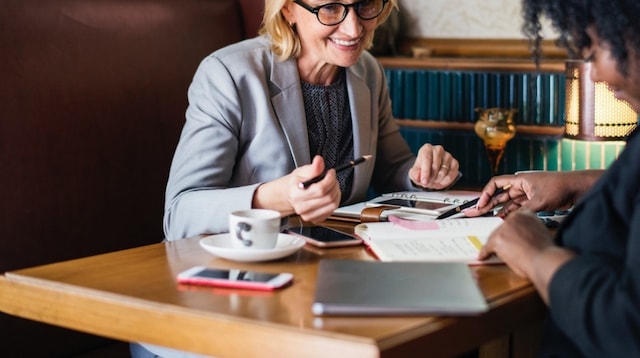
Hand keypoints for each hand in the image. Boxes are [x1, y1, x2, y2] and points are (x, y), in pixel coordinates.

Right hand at [253, 156, 340, 223]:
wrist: (291, 195)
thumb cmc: (296, 184)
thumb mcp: (302, 171)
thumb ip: (313, 167)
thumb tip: (319, 161)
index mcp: (297, 194)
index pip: (320, 189)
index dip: (330, 179)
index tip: (331, 173)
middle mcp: (302, 207)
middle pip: (328, 197)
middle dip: (334, 185)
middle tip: (331, 179)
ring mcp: (308, 215)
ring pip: (333, 205)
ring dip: (336, 193)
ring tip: (331, 186)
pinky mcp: (315, 220)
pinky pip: (332, 211)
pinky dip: (334, 202)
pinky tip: (328, 196)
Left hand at [408, 144, 459, 189]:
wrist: (429, 171)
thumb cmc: (421, 170)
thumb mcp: (414, 173)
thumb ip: (415, 175)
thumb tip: (418, 177)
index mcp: (426, 149)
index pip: (427, 159)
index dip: (425, 172)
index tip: (424, 181)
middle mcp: (438, 150)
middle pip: (436, 165)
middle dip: (431, 178)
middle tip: (427, 183)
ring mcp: (447, 155)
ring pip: (444, 171)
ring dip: (438, 180)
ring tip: (433, 182)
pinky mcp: (454, 162)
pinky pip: (452, 173)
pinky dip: (446, 181)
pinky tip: (441, 182)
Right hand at [464, 170, 600, 217]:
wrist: (577, 188)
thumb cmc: (560, 187)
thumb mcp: (540, 201)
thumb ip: (523, 211)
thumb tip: (511, 220)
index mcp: (520, 180)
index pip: (496, 183)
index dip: (486, 193)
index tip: (481, 204)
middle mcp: (521, 186)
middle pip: (499, 194)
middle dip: (487, 203)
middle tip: (476, 212)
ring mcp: (527, 193)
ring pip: (507, 202)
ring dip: (498, 209)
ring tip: (487, 217)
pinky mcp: (534, 201)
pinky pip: (517, 207)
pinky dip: (510, 212)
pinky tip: (503, 219)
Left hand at [478, 209, 575, 303]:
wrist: (544, 259)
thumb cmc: (545, 251)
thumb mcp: (540, 233)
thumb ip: (529, 231)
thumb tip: (521, 238)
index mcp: (526, 214)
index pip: (512, 221)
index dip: (509, 232)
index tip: (508, 237)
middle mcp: (514, 217)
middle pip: (501, 228)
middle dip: (501, 239)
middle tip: (502, 247)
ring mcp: (504, 228)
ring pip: (493, 237)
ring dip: (494, 246)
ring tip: (495, 253)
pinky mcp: (498, 239)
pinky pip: (487, 247)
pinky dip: (485, 253)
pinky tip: (483, 256)